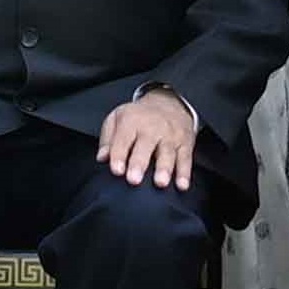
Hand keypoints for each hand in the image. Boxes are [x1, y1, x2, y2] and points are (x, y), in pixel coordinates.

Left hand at [94, 90, 208, 195]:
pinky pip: (186, 159)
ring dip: (165, 169)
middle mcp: (152, 128)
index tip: (116, 170)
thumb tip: (102, 158)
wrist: (169, 103)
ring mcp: (170, 136)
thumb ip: (108, 139)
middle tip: (134, 180)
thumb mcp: (117, 118)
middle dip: (140, 163)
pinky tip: (181, 185)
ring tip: (160, 183)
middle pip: (146, 146)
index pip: (123, 139)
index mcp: (131, 121)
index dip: (119, 155)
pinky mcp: (185, 143)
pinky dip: (184, 173)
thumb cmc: (138, 117)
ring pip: (167, 153)